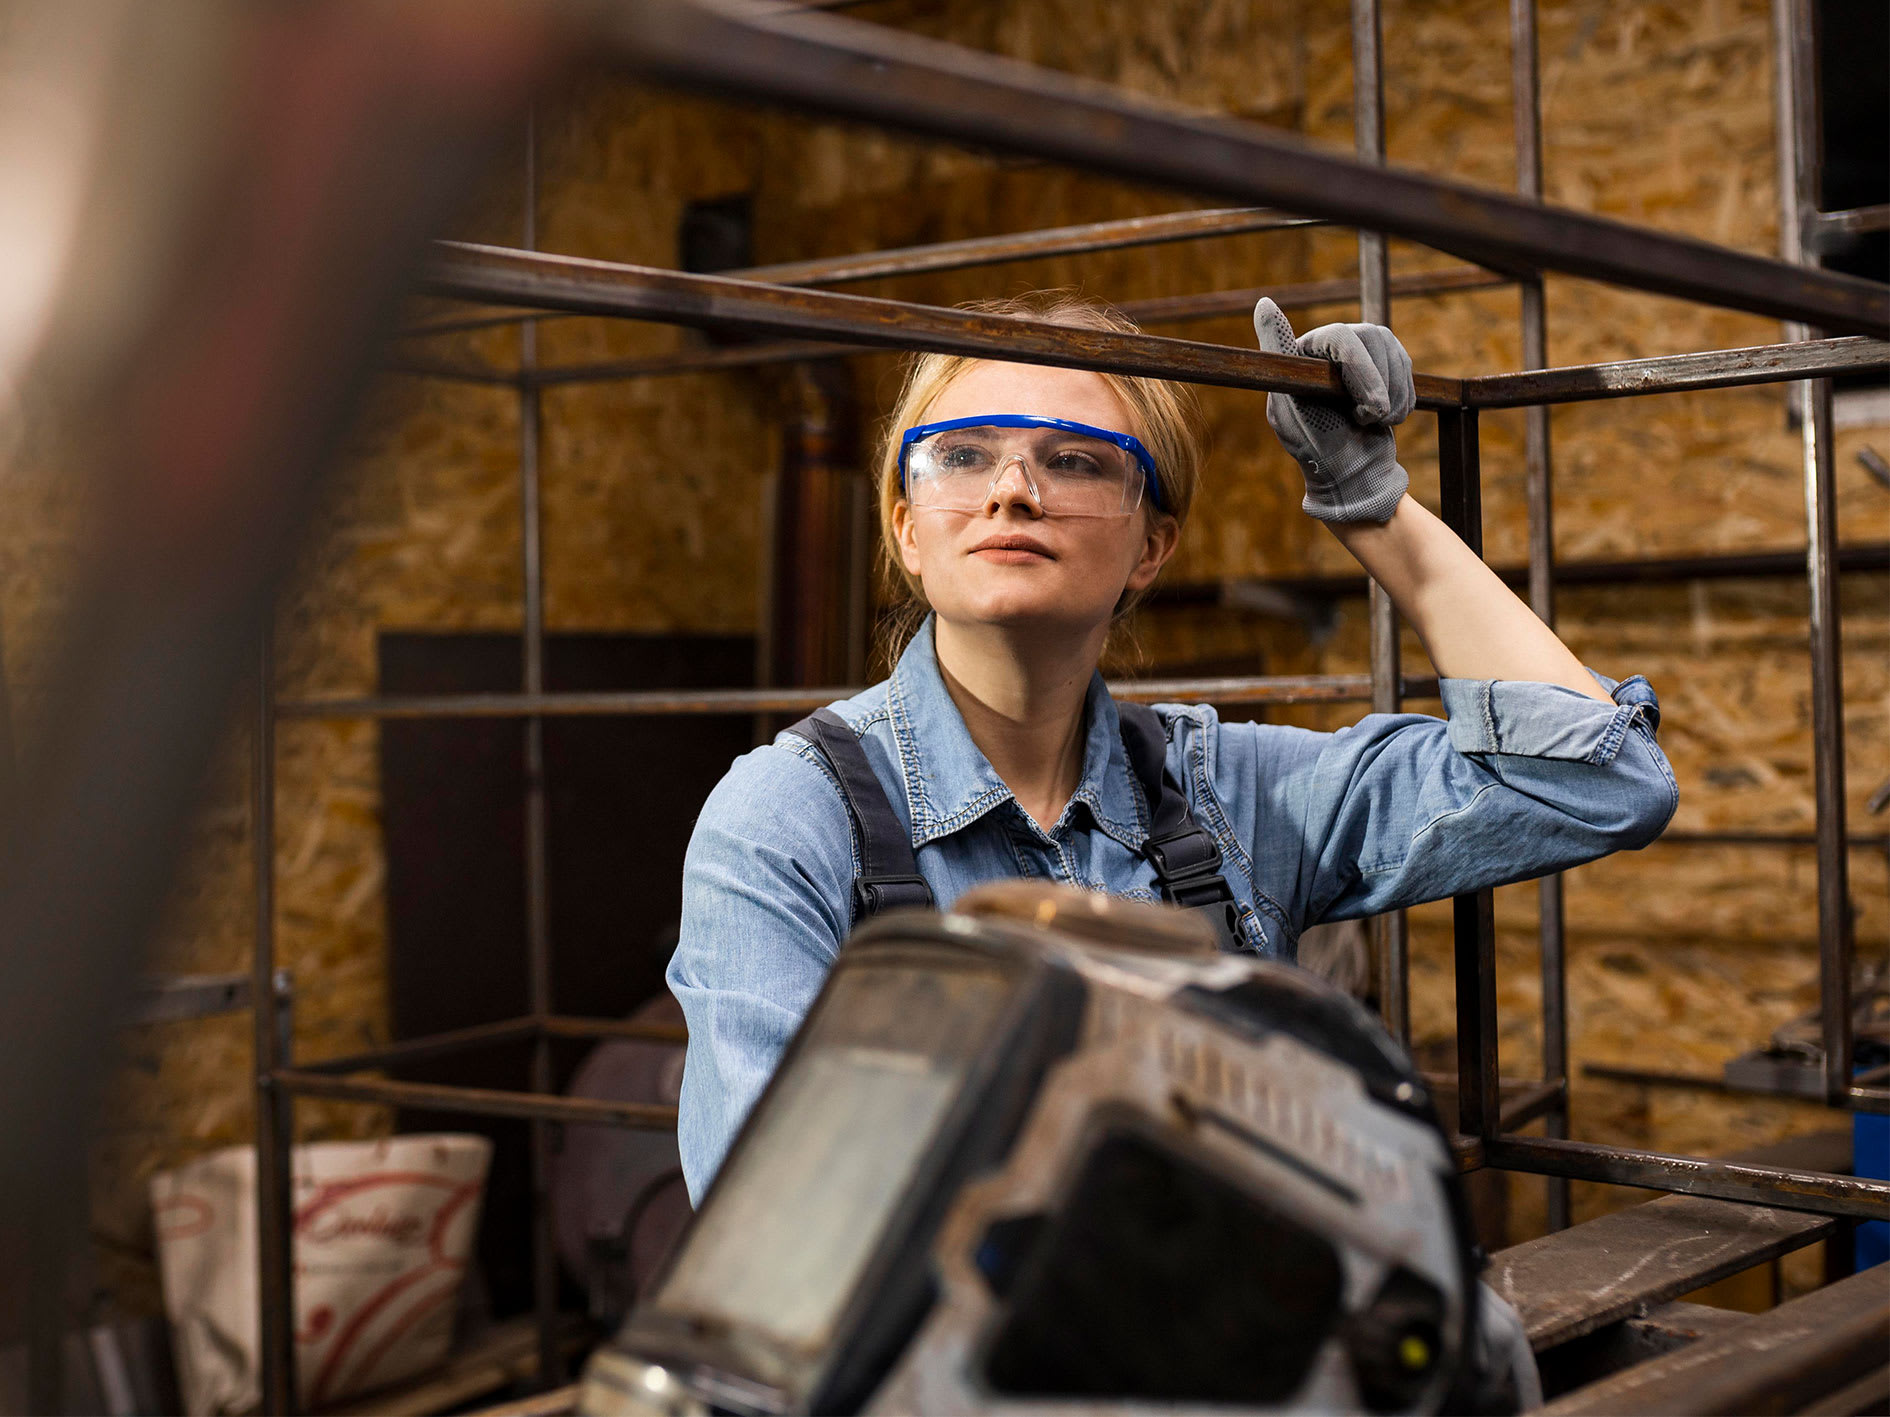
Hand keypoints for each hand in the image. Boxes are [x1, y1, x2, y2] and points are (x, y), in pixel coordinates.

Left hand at [1252, 296, 1412, 523]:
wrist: (1353, 472)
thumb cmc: (1315, 447)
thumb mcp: (1289, 411)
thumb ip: (1279, 362)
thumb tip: (1263, 303)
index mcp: (1301, 354)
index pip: (1335, 339)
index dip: (1353, 360)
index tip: (1336, 361)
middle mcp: (1330, 345)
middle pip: (1370, 340)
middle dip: (1376, 383)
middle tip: (1373, 416)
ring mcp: (1361, 350)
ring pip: (1392, 351)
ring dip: (1390, 394)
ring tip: (1373, 421)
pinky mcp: (1386, 362)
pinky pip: (1405, 366)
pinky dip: (1402, 397)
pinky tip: (1384, 417)